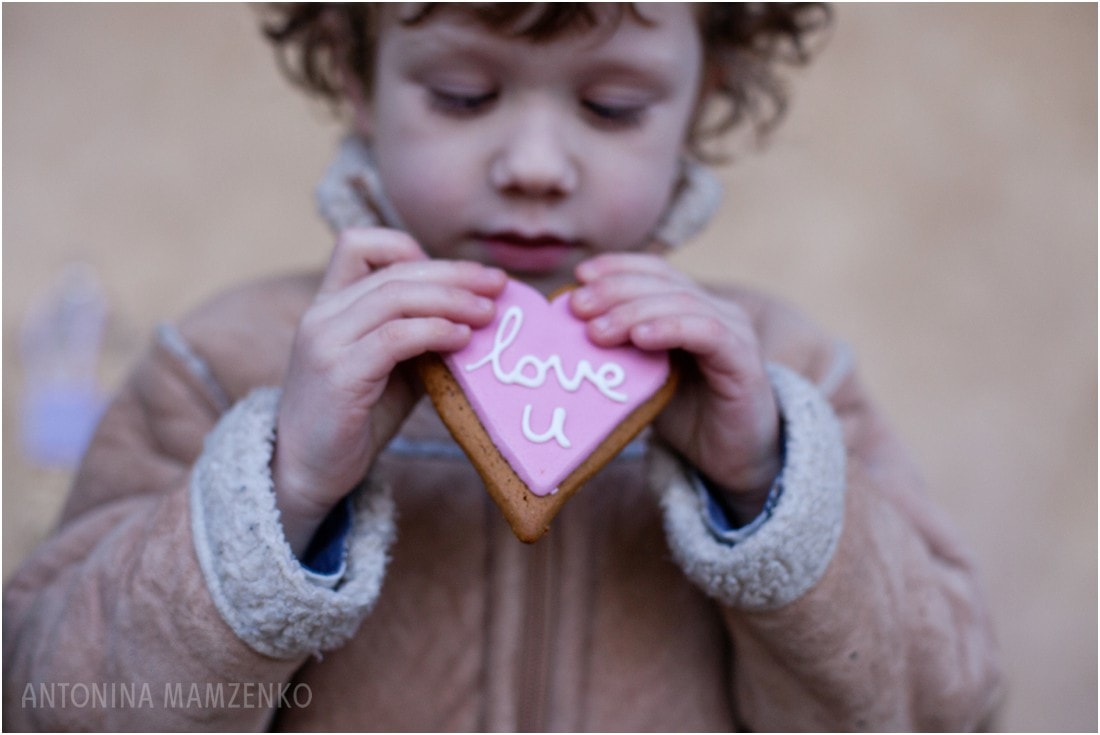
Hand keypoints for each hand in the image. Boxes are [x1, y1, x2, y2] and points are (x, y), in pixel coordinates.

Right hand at [274, 228, 506, 554]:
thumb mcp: (391, 368)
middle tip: (498, 283)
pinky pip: (393, 338)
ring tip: (489, 312)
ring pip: (395, 296)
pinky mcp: (338, 374)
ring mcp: (326, 341)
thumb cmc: (355, 421)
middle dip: (454, 273)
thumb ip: (419, 337)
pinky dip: (433, 331)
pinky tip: (461, 338)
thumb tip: (478, 317)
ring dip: (451, 299)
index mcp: (330, 304)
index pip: (358, 244)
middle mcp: (322, 314)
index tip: (459, 273)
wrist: (308, 473)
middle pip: (394, 270)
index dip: (410, 248)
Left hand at [571, 253, 780, 523]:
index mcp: (690, 307)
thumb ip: (619, 351)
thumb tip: (569, 330)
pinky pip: (707, 333)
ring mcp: (733, 332)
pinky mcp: (743, 360)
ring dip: (634, 312)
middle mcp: (716, 310)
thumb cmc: (685, 417)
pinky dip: (671, 328)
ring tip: (597, 330)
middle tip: (578, 306)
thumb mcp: (642, 377)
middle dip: (616, 290)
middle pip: (662, 282)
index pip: (654, 270)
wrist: (732, 461)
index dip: (617, 267)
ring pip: (682, 303)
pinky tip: (640, 338)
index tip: (581, 275)